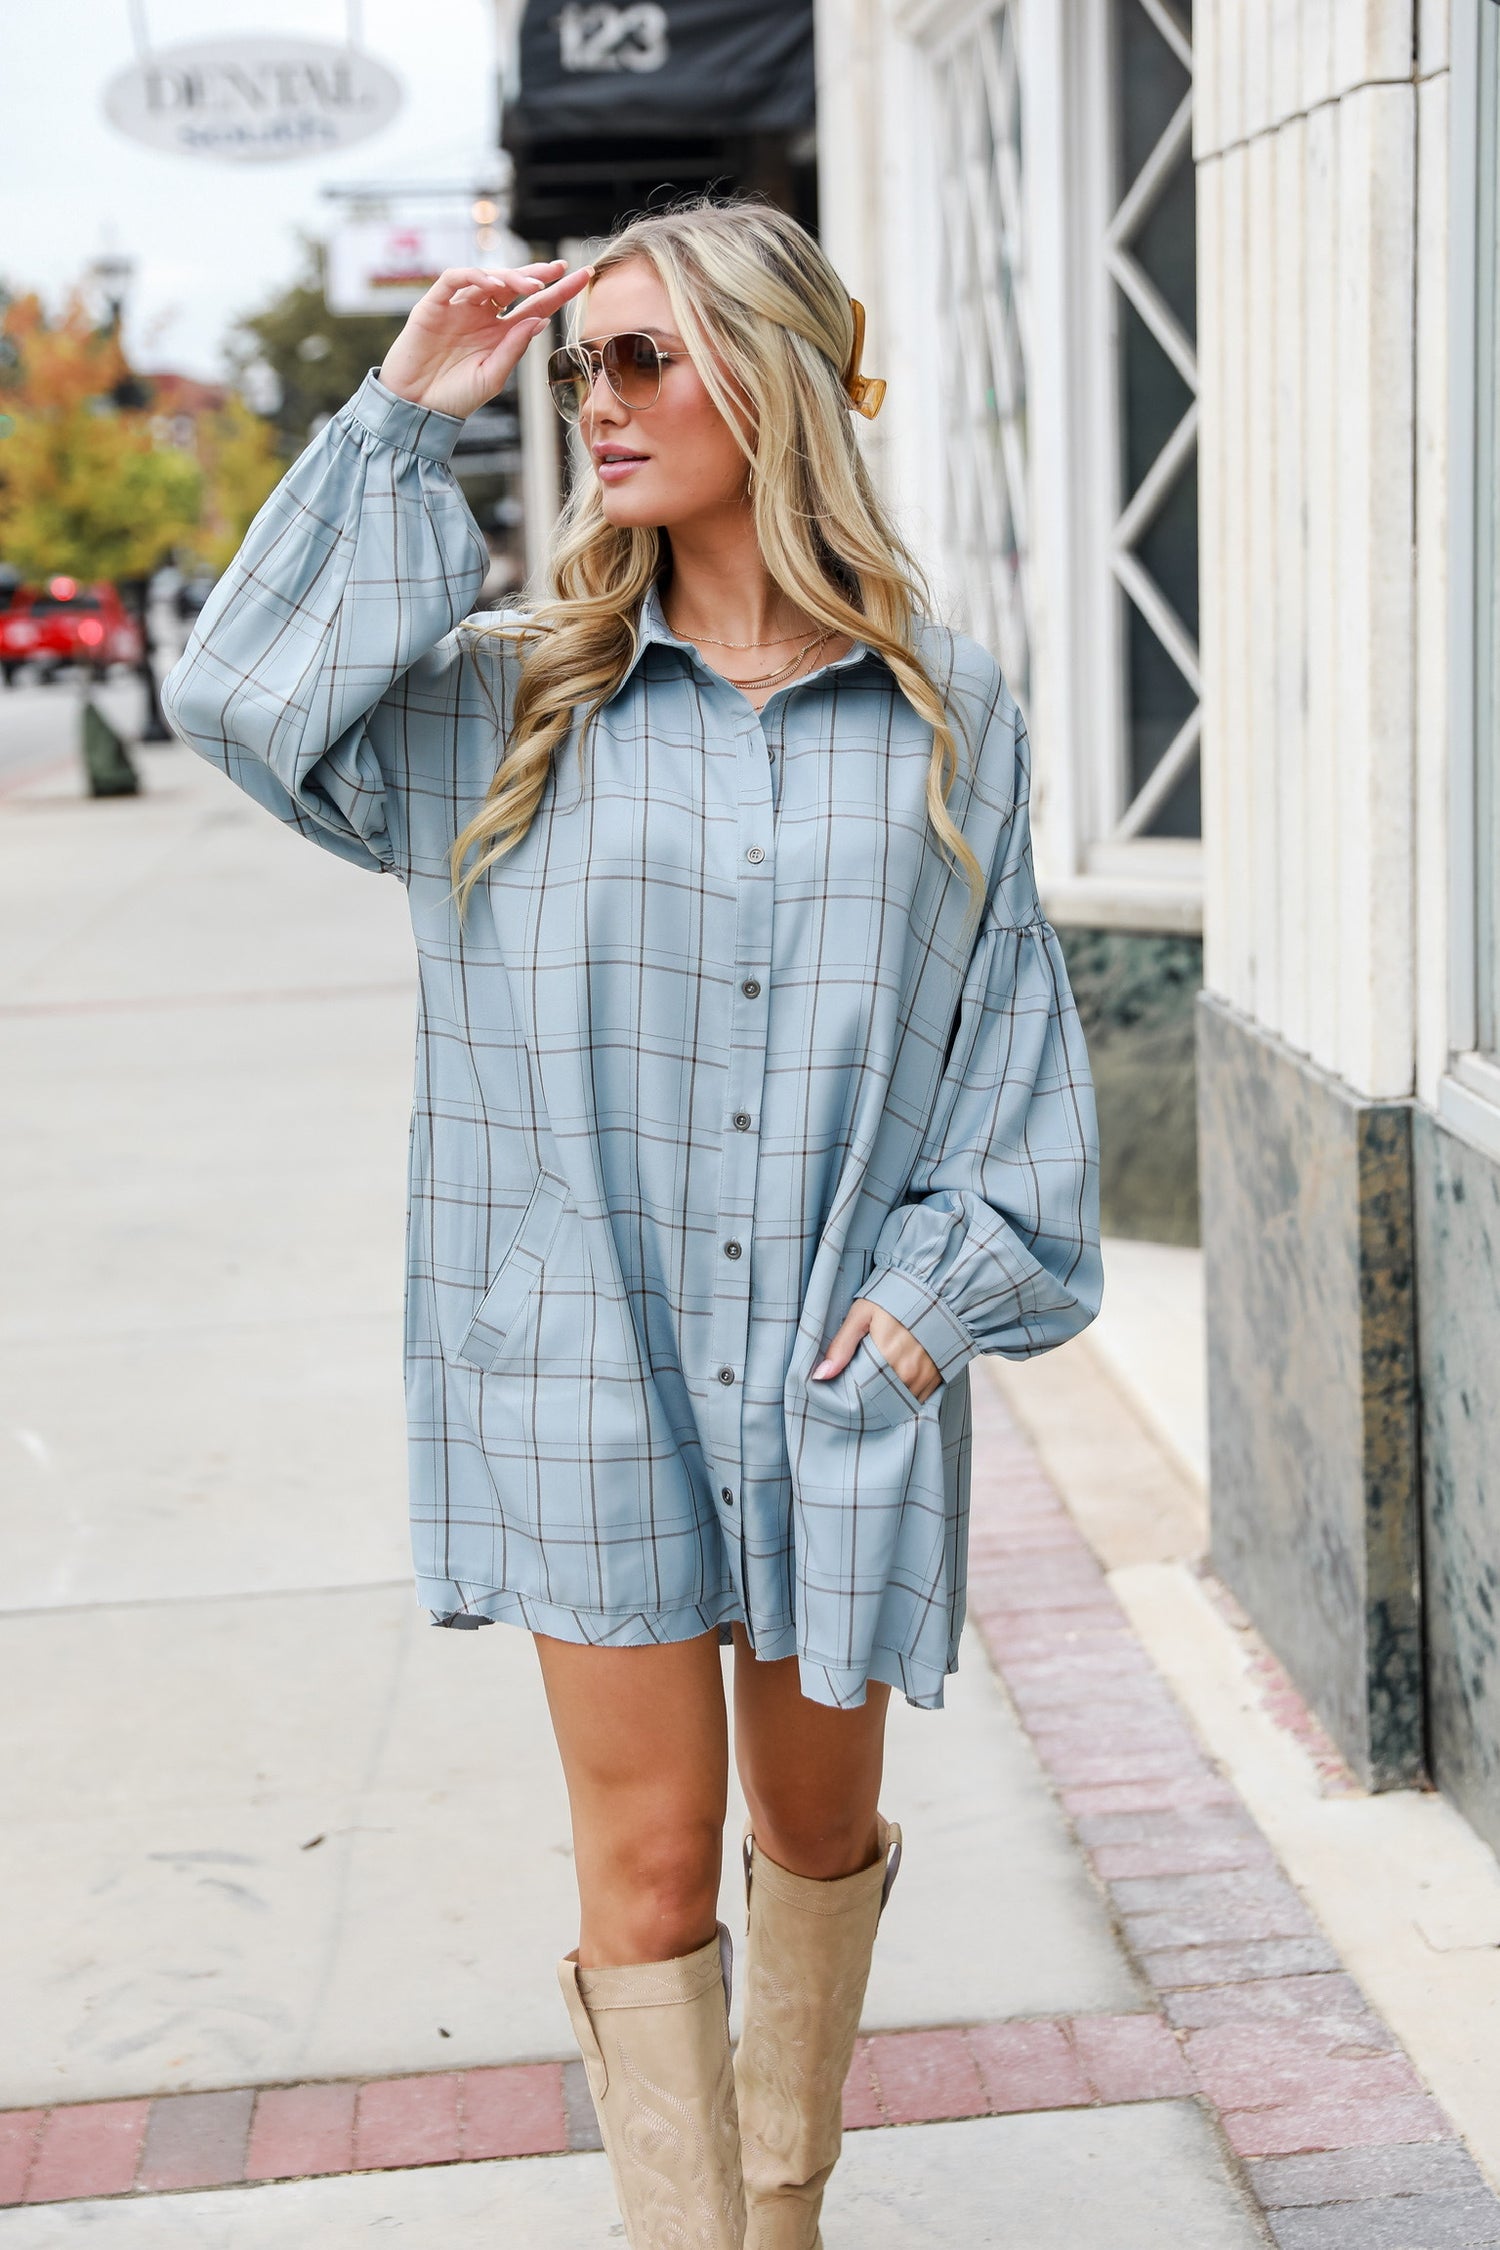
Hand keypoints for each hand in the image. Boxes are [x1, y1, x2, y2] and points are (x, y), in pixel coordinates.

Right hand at [377, 258, 592, 420]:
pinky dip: (472, 276)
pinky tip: (491, 284)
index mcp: (499, 333)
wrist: (417, 409)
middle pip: (512, 284)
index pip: (534, 306)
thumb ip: (515, 347)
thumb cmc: (455, 398)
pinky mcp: (434, 305)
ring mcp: (458, 308)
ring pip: (486, 278)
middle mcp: (481, 315)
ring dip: (509, 276)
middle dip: (535, 274)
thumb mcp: (493, 375)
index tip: (582, 276)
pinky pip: (454, 279)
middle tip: (557, 269)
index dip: (557, 291)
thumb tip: (540, 320)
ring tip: (529, 285)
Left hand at [810, 1298, 941, 1401]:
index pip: (862, 1391)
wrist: (932, 1290)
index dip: (852, 1391)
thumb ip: (841, 1346)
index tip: (845, 1385)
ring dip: (887, 1397)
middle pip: (880, 1399)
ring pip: (899, 1401)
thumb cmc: (893, 1299)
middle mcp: (908, 1373)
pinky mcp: (936, 1378)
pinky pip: (916, 1399)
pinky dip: (905, 1394)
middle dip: (869, 1396)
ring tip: (879, 1381)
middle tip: (862, 1381)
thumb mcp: (861, 1315)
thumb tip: (820, 1375)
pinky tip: (897, 1382)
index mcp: (887, 1358)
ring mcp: (924, 1377)